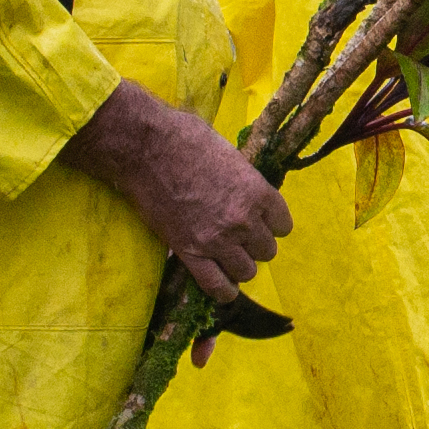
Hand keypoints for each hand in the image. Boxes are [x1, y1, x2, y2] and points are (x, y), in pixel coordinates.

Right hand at [61, 83, 290, 299]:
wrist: (145, 147)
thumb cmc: (185, 137)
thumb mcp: (228, 153)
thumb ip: (243, 179)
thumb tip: (245, 188)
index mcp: (257, 191)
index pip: (283, 225)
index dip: (271, 224)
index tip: (259, 221)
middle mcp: (243, 220)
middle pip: (267, 250)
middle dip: (254, 245)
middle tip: (239, 237)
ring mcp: (217, 239)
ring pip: (247, 271)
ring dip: (239, 265)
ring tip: (227, 256)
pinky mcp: (189, 252)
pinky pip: (216, 286)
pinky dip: (223, 290)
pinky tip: (223, 287)